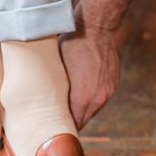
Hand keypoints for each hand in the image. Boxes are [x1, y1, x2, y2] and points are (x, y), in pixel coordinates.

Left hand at [59, 0, 130, 129]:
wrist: (95, 26)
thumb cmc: (70, 44)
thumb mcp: (55, 68)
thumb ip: (54, 90)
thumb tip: (42, 103)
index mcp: (84, 97)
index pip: (73, 124)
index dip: (62, 128)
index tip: (52, 130)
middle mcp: (99, 98)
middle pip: (83, 119)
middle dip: (71, 120)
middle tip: (55, 120)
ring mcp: (108, 91)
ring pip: (92, 109)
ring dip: (81, 108)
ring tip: (66, 105)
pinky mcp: (113, 83)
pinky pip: (100, 97)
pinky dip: (90, 97)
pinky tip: (80, 90)